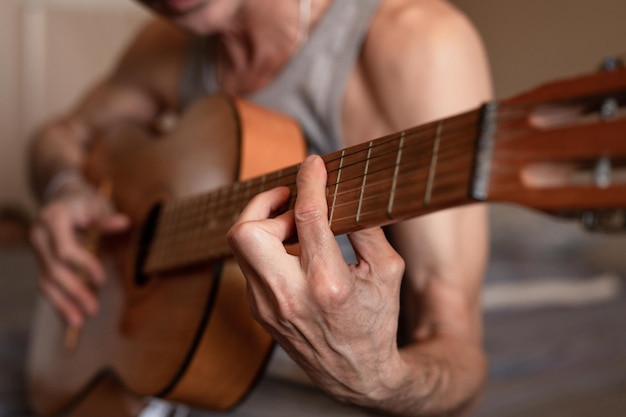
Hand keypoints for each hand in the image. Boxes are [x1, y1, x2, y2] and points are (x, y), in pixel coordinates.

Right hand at [30, 177, 128, 327]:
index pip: (65, 249)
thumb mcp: (98, 204)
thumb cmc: (86, 202)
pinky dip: (59, 303)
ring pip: (46, 282)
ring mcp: (38, 250)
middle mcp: (40, 235)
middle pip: (53, 270)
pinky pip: (47, 285)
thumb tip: (124, 223)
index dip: (83, 264)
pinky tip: (70, 320)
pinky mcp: (41, 262)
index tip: (102, 278)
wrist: (64, 199)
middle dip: (74, 291)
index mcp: (53, 218)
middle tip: (94, 310)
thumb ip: (107, 219)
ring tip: (79, 324)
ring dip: (62, 304)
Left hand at [228, 155, 406, 404]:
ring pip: (240, 247)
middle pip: (247, 233)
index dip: (309, 181)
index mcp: (328, 285)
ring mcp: (267, 306)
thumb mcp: (387, 272)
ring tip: (293, 223)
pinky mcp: (259, 310)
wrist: (356, 375)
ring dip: (264, 223)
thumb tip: (343, 192)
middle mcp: (289, 297)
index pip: (306, 217)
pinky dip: (266, 247)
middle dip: (264, 203)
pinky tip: (291, 250)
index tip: (314, 162)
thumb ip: (365, 228)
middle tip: (290, 199)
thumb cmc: (376, 322)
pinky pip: (250, 265)